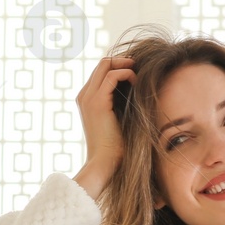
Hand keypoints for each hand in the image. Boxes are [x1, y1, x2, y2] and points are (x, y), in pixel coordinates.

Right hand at [72, 54, 136, 199]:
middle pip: (102, 63)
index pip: (101, 71)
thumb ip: (122, 103)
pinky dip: (127, 74)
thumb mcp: (119, 119)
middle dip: (123, 61)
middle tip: (140, 68)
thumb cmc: (116, 147)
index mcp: (86, 100)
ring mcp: (88, 98)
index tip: (136, 73)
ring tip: (139, 75)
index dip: (118, 66)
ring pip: (106, 64)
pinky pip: (113, 75)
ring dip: (126, 65)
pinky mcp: (98, 102)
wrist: (106, 163)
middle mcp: (84, 96)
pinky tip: (138, 83)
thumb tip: (139, 89)